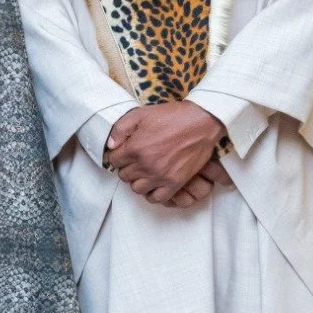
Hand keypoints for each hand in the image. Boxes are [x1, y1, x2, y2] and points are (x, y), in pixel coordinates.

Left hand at [106, 100, 225, 203]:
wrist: (201, 122)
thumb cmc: (171, 116)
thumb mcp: (141, 114)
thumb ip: (121, 129)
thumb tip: (111, 145)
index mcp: (135, 148)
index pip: (114, 161)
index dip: (117, 155)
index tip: (124, 151)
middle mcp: (145, 165)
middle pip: (124, 175)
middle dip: (126, 167)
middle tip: (135, 159)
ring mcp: (160, 176)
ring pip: (137, 188)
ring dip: (137, 180)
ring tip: (144, 171)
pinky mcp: (175, 182)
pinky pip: (156, 198)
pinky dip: (152, 193)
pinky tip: (154, 183)